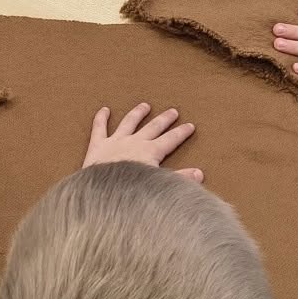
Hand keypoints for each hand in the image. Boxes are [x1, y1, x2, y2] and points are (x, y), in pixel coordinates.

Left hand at [82, 101, 201, 183]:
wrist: (105, 193)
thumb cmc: (133, 192)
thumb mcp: (161, 186)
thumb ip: (180, 179)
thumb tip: (199, 173)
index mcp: (151, 152)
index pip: (171, 140)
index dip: (181, 133)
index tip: (190, 126)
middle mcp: (135, 142)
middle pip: (153, 127)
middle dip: (164, 119)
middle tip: (173, 111)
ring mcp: (116, 142)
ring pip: (129, 122)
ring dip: (138, 113)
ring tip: (145, 105)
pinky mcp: (98, 146)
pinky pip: (99, 128)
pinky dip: (101, 118)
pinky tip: (104, 110)